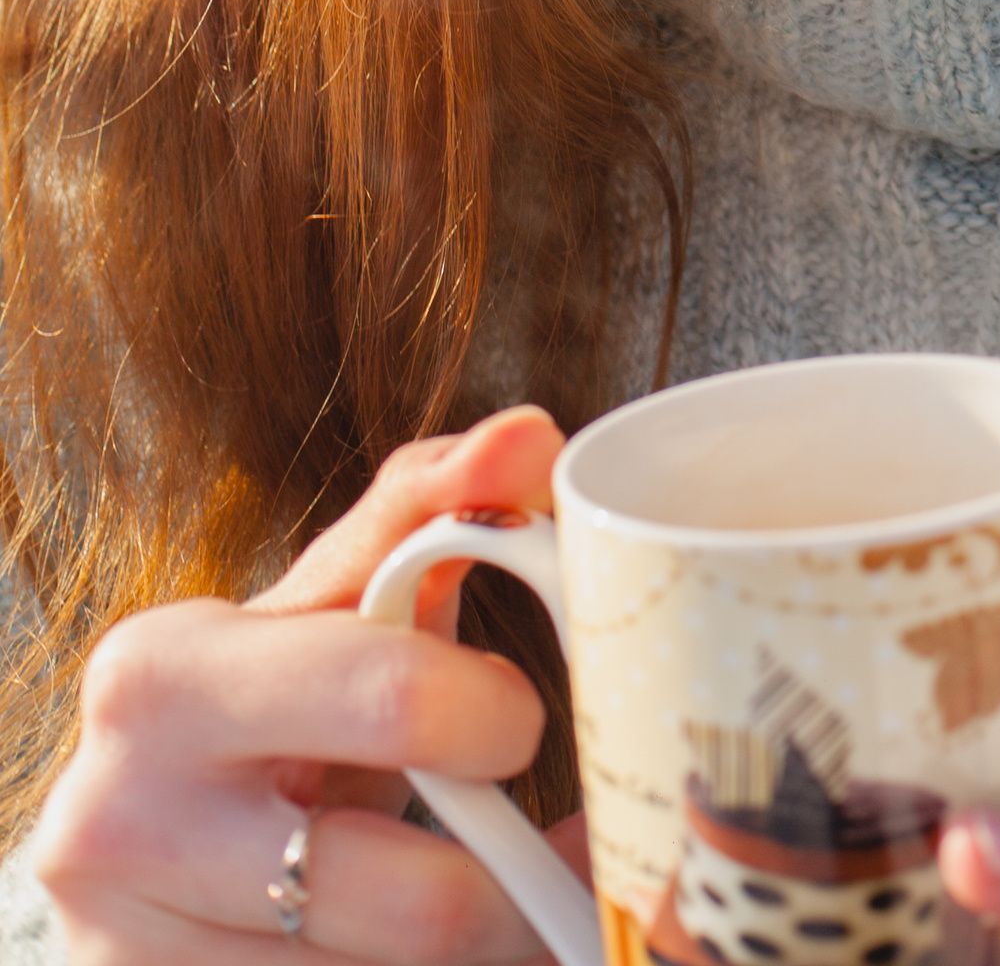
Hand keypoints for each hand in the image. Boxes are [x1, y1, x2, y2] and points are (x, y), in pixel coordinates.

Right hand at [29, 408, 575, 964]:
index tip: (517, 720)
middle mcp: (119, 823)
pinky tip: (438, 953)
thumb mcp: (324, 606)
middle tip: (531, 841)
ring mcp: (129, 954)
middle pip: (422, 901)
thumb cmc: (259, 706)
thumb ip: (427, 514)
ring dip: (479, 954)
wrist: (130, 842)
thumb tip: (529, 437)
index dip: (499, 719)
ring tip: (492, 900)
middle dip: (512, 874)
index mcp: (160, 678)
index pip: (396, 699)